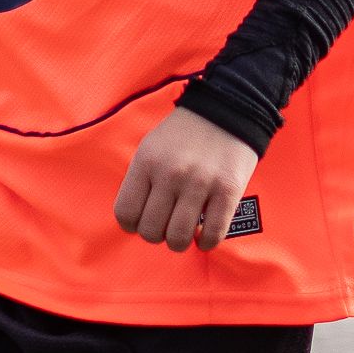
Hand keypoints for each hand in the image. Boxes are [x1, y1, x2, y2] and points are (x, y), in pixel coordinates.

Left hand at [113, 108, 258, 253]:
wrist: (228, 109)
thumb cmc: (185, 134)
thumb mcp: (151, 147)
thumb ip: (142, 180)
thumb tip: (137, 220)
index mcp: (147, 162)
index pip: (125, 213)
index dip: (132, 225)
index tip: (143, 221)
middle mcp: (170, 174)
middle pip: (151, 231)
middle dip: (157, 235)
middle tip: (166, 226)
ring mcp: (200, 183)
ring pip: (178, 238)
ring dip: (179, 242)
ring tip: (185, 233)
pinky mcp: (228, 191)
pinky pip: (212, 234)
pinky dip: (206, 242)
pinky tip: (204, 236)